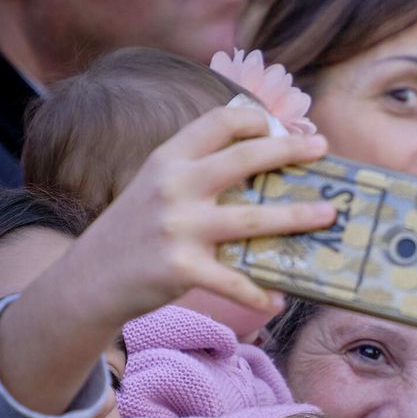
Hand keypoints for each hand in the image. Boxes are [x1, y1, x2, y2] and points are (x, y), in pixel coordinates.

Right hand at [79, 106, 335, 325]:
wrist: (88, 281)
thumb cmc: (131, 233)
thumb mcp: (152, 186)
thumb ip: (192, 171)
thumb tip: (252, 162)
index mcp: (168, 159)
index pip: (218, 122)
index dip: (256, 120)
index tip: (283, 127)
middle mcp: (174, 186)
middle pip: (245, 159)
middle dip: (290, 151)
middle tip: (322, 150)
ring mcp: (178, 227)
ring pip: (254, 219)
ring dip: (298, 217)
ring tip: (328, 215)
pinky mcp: (181, 267)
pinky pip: (234, 280)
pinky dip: (259, 291)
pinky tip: (278, 297)